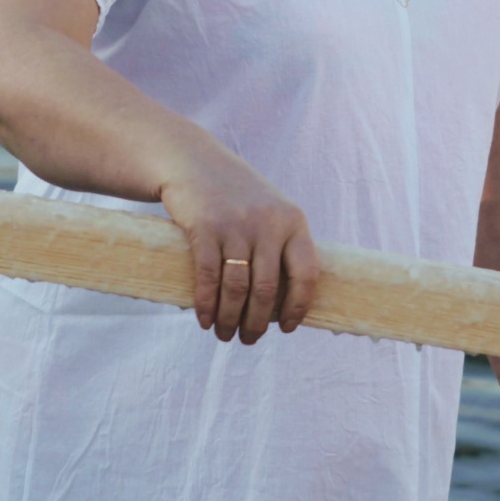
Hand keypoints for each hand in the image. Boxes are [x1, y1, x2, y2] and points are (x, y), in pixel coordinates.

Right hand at [159, 150, 318, 345]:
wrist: (193, 161)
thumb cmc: (235, 194)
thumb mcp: (270, 210)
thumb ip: (281, 244)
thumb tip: (286, 300)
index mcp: (293, 220)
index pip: (306, 273)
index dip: (298, 306)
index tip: (287, 327)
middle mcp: (268, 223)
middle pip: (267, 289)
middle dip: (257, 322)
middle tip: (248, 339)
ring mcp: (236, 225)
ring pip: (237, 289)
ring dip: (230, 319)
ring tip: (224, 333)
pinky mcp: (205, 227)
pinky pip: (209, 277)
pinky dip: (207, 305)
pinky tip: (205, 319)